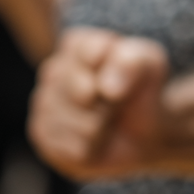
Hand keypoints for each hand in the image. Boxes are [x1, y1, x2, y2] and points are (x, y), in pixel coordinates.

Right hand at [30, 27, 171, 180]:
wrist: (142, 129)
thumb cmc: (142, 90)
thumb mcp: (149, 65)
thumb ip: (131, 63)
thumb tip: (106, 88)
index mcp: (77, 45)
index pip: (91, 53)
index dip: (115, 69)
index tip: (125, 76)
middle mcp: (53, 72)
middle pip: (83, 91)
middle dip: (112, 102)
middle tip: (117, 102)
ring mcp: (44, 105)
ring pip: (83, 123)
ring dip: (105, 125)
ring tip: (107, 119)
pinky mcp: (43, 139)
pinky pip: (76, 149)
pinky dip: (96, 146)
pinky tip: (96, 138)